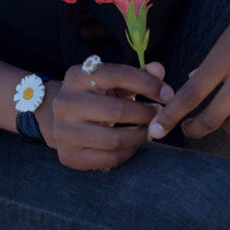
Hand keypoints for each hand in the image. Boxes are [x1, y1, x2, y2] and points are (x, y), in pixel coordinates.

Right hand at [45, 60, 172, 170]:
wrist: (61, 120)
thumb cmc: (96, 95)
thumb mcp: (113, 81)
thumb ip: (138, 74)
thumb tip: (159, 70)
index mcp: (77, 76)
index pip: (117, 74)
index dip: (147, 83)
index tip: (168, 94)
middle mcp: (65, 102)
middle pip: (117, 110)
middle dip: (146, 113)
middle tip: (160, 114)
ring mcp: (64, 131)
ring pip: (115, 139)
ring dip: (141, 136)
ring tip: (150, 128)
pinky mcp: (69, 156)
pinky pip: (110, 159)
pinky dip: (130, 152)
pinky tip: (136, 143)